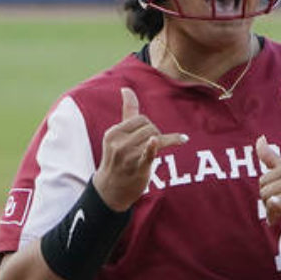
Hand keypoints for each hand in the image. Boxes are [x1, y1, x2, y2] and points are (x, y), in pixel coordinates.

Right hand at [93, 88, 187, 210]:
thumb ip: (127, 111)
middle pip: (149, 126)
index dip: (148, 127)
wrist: (110, 190)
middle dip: (156, 134)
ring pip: (154, 137)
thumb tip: (126, 88)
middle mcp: (118, 142)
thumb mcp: (118, 135)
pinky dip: (156, 146)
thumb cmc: (118, 159)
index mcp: (113, 132)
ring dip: (161, 142)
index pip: (140, 119)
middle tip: (150, 148)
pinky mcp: (137, 167)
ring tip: (154, 153)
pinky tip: (169, 140)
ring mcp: (127, 155)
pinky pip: (149, 152)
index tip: (147, 138)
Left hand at [256, 135, 280, 231]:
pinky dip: (274, 211)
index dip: (266, 192)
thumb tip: (259, 138)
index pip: (263, 180)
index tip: (275, 200)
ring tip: (279, 217)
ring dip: (271, 214)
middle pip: (264, 191)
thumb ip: (273, 158)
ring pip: (270, 202)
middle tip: (277, 211)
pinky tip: (274, 220)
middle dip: (267, 203)